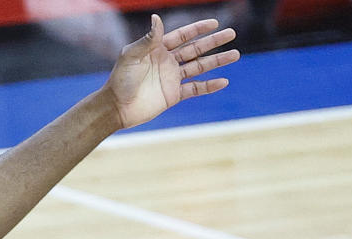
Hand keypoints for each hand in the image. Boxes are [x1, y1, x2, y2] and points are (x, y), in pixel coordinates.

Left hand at [106, 15, 239, 128]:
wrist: (116, 107)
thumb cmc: (119, 79)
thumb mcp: (131, 56)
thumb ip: (147, 39)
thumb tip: (157, 18)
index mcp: (157, 50)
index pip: (182, 36)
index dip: (197, 29)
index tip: (214, 23)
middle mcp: (167, 62)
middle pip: (195, 49)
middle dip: (213, 42)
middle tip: (232, 33)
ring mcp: (171, 79)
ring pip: (199, 67)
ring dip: (217, 61)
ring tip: (235, 54)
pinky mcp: (173, 95)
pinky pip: (195, 89)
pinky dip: (209, 86)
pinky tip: (224, 81)